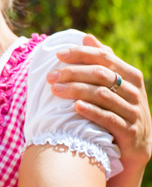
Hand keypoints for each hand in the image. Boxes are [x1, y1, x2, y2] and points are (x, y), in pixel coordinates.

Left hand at [47, 34, 151, 169]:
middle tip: (50, 76)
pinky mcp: (130, 132)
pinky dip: (91, 111)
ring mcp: (133, 112)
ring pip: (102, 95)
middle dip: (73, 73)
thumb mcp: (115, 86)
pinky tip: (75, 106)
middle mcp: (134, 91)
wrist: (136, 149)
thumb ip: (103, 62)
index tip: (57, 54)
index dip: (81, 54)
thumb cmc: (119, 111)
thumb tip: (87, 37)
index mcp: (130, 76)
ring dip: (76, 90)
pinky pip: (108, 118)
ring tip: (55, 90)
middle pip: (101, 74)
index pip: (105, 57)